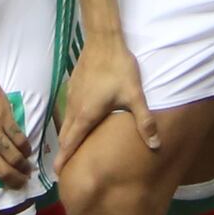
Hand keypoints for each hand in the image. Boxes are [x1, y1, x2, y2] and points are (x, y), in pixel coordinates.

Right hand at [54, 29, 153, 174]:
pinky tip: (80, 121)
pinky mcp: (73, 86)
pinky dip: (71, 122)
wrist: (103, 40)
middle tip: (63, 168)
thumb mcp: (134, 95)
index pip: (71, 143)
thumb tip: (155, 146)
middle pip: (65, 136)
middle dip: (64, 153)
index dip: (64, 160)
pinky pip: (69, 111)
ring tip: (71, 148)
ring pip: (66, 123)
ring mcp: (72, 96)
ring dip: (67, 137)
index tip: (57, 174)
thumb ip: (144, 122)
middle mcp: (75, 108)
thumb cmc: (118, 68)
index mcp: (87, 115)